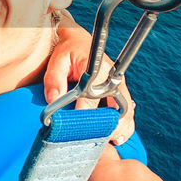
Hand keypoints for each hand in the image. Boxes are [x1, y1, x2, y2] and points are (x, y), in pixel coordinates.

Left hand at [45, 11, 135, 146]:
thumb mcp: (57, 61)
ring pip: (127, 109)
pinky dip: (124, 123)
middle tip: (107, 138)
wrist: (78, 41)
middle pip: (119, 104)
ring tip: (115, 139)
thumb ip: (54, 80)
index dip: (86, 113)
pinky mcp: (119, 90)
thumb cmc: (67, 51)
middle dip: (113, 124)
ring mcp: (118, 84)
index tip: (79, 127)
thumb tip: (53, 101)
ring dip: (122, 126)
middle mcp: (113, 77)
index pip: (94, 96)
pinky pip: (126, 109)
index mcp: (99, 68)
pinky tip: (118, 136)